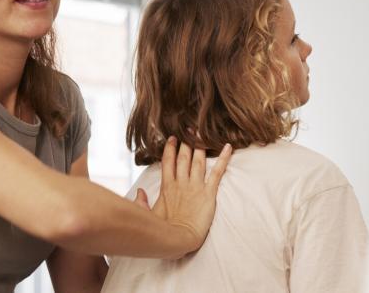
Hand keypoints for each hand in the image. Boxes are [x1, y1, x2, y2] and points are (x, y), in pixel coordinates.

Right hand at [145, 136, 231, 256]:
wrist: (178, 240)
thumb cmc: (162, 231)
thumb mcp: (148, 215)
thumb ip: (142, 201)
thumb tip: (139, 191)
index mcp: (167, 187)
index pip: (168, 162)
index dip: (170, 148)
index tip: (172, 138)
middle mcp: (181, 183)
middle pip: (184, 157)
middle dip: (186, 142)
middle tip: (189, 129)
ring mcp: (195, 187)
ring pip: (198, 161)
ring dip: (201, 146)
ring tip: (203, 132)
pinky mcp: (208, 193)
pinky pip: (218, 173)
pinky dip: (224, 159)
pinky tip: (229, 147)